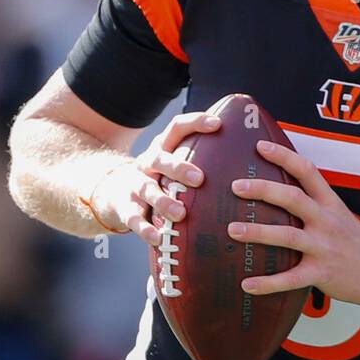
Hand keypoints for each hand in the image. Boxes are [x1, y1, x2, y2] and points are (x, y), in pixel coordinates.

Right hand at [90, 111, 220, 245]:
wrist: (112, 191)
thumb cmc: (159, 176)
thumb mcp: (172, 161)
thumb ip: (199, 155)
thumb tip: (248, 148)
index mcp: (162, 147)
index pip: (177, 127)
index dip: (196, 122)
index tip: (219, 124)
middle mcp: (147, 163)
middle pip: (159, 160)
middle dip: (178, 168)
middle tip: (200, 178)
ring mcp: (134, 186)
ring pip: (147, 190)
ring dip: (164, 202)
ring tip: (181, 213)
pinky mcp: (125, 209)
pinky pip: (134, 219)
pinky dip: (145, 229)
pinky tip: (158, 237)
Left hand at [225, 139, 359, 309]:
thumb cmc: (356, 242)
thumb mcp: (339, 214)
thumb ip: (314, 204)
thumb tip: (278, 191)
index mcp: (330, 202)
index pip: (307, 171)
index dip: (284, 156)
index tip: (260, 146)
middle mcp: (326, 220)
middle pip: (293, 198)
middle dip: (263, 190)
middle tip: (236, 186)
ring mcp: (324, 247)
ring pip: (288, 236)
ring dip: (258, 232)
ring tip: (232, 230)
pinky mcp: (321, 273)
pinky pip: (290, 279)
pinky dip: (267, 283)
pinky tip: (247, 284)